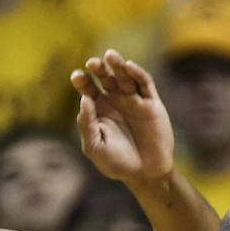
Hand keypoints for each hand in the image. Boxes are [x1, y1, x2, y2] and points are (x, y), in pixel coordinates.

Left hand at [72, 50, 177, 182]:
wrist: (146, 174)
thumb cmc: (116, 163)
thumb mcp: (94, 147)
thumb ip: (86, 124)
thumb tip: (84, 99)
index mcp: (100, 109)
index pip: (89, 88)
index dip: (82, 80)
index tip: (77, 77)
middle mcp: (116, 101)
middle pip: (106, 78)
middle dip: (99, 69)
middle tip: (92, 63)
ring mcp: (135, 101)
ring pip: (125, 77)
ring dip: (118, 65)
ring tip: (110, 56)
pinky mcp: (152, 104)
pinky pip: (145, 84)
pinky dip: (138, 73)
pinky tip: (129, 67)